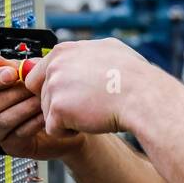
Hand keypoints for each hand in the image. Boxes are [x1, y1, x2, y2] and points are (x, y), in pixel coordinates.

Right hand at [0, 53, 84, 160]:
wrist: (68, 120)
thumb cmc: (50, 96)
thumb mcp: (34, 74)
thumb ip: (15, 67)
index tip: (11, 74)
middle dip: (14, 93)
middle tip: (33, 87)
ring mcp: (0, 129)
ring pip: (3, 118)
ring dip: (25, 107)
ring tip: (41, 100)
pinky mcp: (12, 145)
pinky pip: (17, 133)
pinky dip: (33, 122)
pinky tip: (44, 116)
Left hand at [25, 37, 160, 137]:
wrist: (143, 96)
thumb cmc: (134, 77)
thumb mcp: (108, 51)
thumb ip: (84, 55)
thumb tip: (74, 54)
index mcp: (66, 49)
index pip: (40, 71)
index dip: (55, 87)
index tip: (70, 95)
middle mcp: (57, 64)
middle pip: (41, 93)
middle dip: (58, 103)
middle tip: (83, 106)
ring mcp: (55, 85)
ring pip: (47, 112)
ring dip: (66, 118)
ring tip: (91, 113)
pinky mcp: (58, 108)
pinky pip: (53, 129)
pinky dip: (68, 132)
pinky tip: (87, 124)